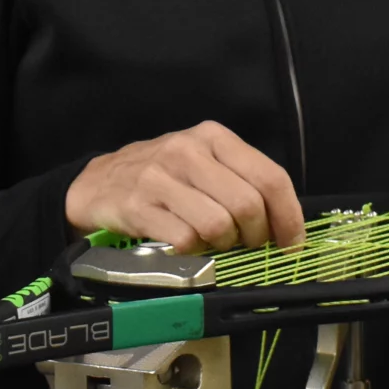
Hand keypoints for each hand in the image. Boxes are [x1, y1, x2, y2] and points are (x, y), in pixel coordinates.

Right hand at [66, 122, 304, 251]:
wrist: (98, 183)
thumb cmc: (163, 176)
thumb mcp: (203, 162)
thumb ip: (242, 182)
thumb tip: (284, 225)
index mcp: (213, 137)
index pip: (269, 177)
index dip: (288, 216)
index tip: (291, 242)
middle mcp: (188, 150)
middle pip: (247, 205)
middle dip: (255, 235)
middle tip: (246, 244)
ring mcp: (160, 177)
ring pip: (218, 225)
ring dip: (223, 245)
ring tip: (214, 242)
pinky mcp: (138, 205)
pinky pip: (185, 239)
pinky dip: (193, 251)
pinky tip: (186, 243)